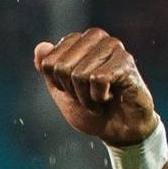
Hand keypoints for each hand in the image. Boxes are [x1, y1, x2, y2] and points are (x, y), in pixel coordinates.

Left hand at [33, 28, 158, 146]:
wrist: (119, 129)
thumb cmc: (91, 109)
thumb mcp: (61, 91)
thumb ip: (48, 69)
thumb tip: (41, 47)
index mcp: (78, 41)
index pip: (49, 63)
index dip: (58, 84)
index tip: (75, 89)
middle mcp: (96, 38)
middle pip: (62, 68)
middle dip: (72, 90)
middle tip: (89, 95)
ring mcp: (113, 46)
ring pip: (79, 75)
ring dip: (86, 97)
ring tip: (101, 98)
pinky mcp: (126, 60)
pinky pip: (97, 79)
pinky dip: (99, 97)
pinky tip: (111, 97)